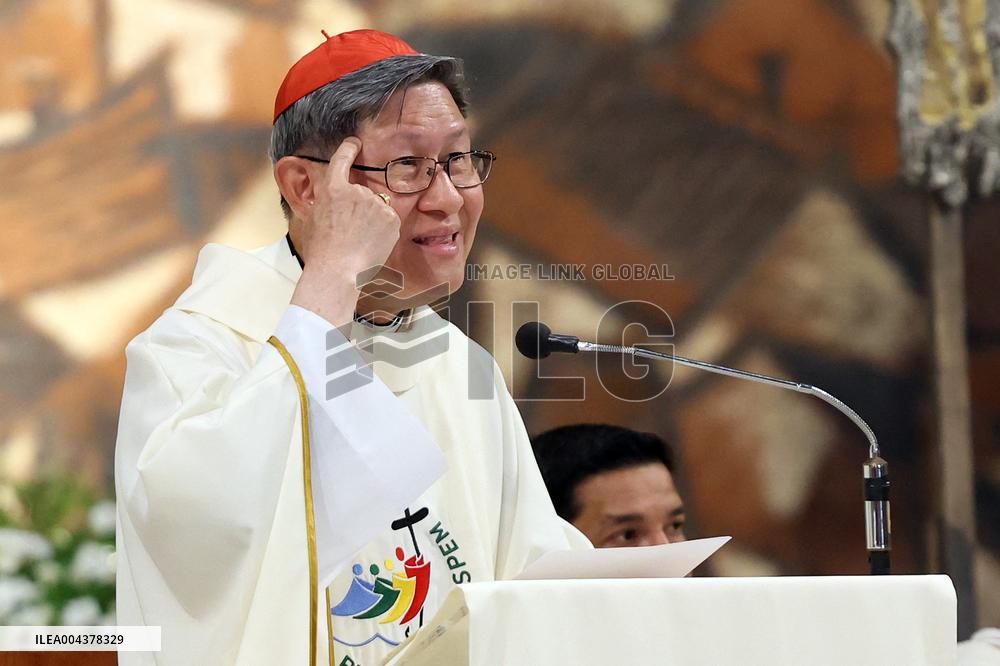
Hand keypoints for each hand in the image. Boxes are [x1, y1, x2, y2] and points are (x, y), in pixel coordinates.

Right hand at [289, 137, 399, 327]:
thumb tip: (331, 197)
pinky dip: (383, 229)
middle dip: (358, 207)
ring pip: (376, 207)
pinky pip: (388, 219)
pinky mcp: (391, 219)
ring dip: (371, 219)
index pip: (342, 158)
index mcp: (333, 188)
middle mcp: (357, 191)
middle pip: (362, 192)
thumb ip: (325, 201)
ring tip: (359, 240)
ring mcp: (376, 204)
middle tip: (350, 231)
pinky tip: (371, 243)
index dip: (349, 148)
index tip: (355, 143)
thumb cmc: (321, 251)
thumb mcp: (314, 218)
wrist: (338, 271)